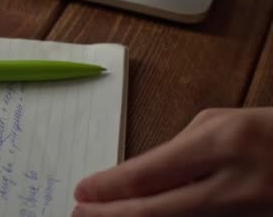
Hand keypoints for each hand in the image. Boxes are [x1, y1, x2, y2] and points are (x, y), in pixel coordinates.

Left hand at [72, 108, 272, 216]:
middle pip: (154, 213)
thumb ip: (177, 153)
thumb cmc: (267, 130)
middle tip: (79, 214)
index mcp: (222, 144)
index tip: (82, 192)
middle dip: (110, 216)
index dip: (108, 188)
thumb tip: (135, 180)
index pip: (148, 174)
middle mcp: (236, 186)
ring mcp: (248, 215)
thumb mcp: (219, 125)